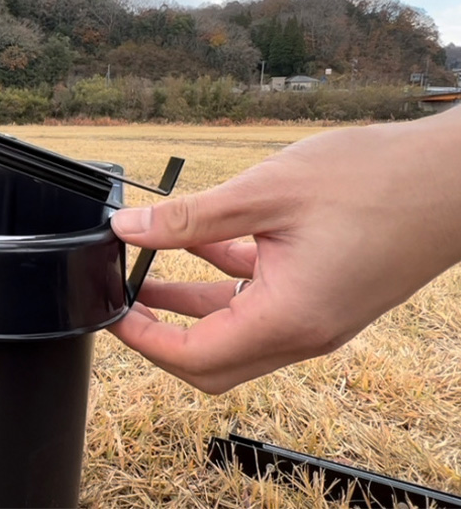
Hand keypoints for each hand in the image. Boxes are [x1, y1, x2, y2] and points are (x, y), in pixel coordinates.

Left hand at [109, 109, 460, 393]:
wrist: (455, 177)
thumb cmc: (376, 180)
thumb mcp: (265, 192)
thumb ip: (190, 218)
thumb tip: (129, 228)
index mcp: (288, 318)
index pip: (195, 357)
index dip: (144, 340)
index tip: (112, 312)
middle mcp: (304, 332)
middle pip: (214, 361)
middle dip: (162, 336)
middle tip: (125, 302)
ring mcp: (319, 318)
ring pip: (237, 332)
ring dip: (190, 306)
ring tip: (145, 272)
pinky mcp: (327, 297)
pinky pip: (264, 304)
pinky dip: (228, 283)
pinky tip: (202, 246)